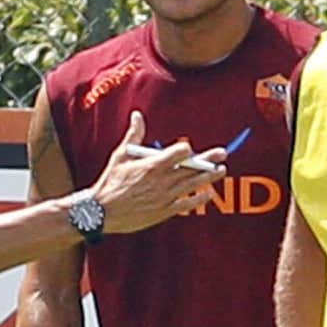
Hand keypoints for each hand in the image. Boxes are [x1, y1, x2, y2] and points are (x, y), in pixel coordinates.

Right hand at [89, 111, 225, 234]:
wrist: (102, 212)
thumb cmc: (110, 181)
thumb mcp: (120, 155)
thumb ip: (134, 135)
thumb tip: (137, 115)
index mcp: (152, 165)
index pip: (179, 153)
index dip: (186, 149)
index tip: (189, 148)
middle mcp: (162, 181)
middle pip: (191, 167)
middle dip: (209, 159)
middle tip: (223, 153)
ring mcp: (165, 197)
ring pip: (192, 184)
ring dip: (209, 177)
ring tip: (221, 170)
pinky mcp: (164, 211)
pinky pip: (187, 203)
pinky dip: (198, 198)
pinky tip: (208, 193)